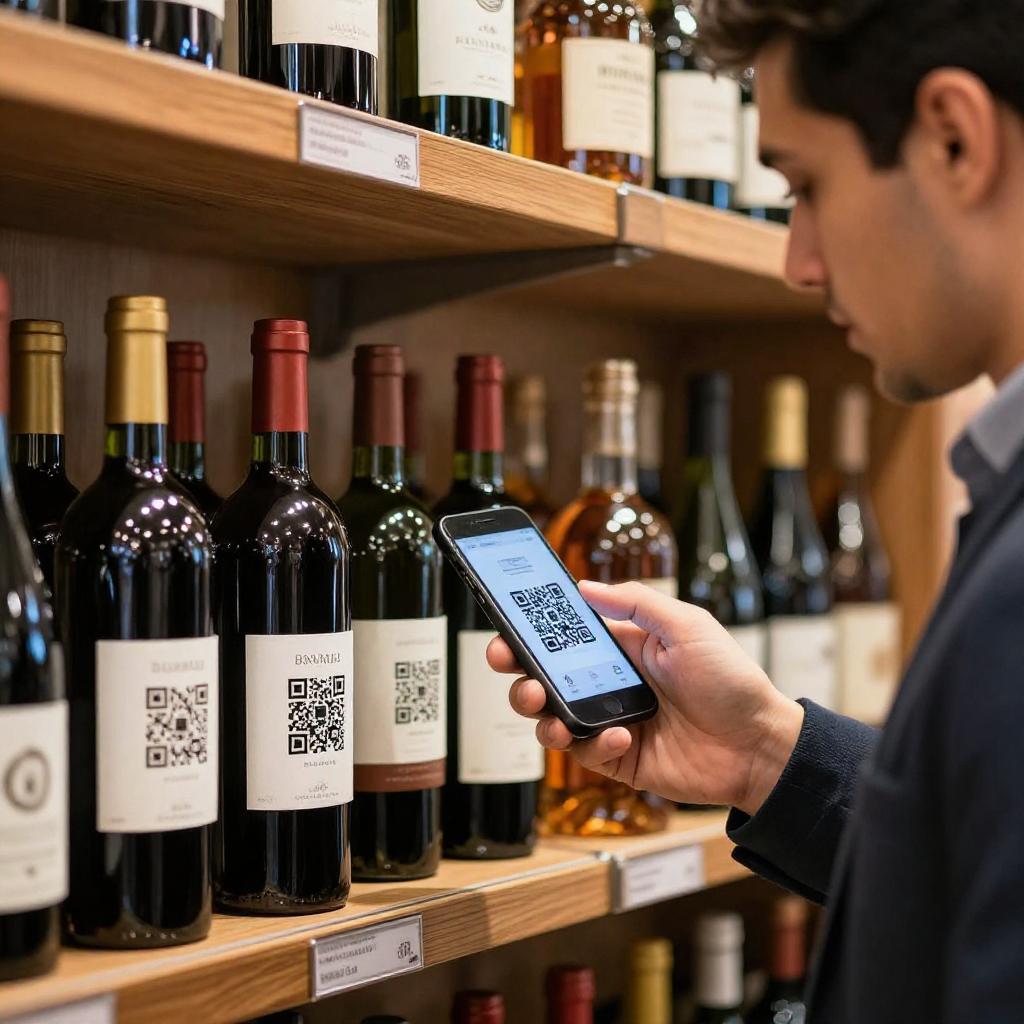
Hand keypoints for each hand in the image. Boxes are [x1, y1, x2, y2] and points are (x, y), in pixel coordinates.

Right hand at [487, 581, 803, 814]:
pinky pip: (586, 752)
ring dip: (540, 712)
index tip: (507, 625)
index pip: (565, 636)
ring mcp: (612, 722)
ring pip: (553, 718)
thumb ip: (637, 603)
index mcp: (622, 648)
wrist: (761, 745)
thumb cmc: (731, 680)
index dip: (532, 631)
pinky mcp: (620, 759)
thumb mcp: (688, 625)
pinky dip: (592, 744)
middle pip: (545, 677)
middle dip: (518, 670)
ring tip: (547, 710)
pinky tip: (620, 736)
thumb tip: (587, 586)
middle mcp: (610, 684)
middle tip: (506, 664)